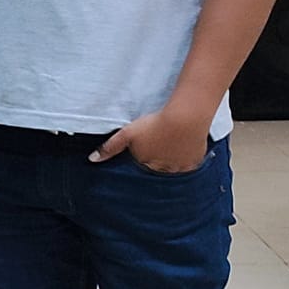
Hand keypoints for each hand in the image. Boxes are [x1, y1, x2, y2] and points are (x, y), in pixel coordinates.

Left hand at [91, 108, 208, 173]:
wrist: (185, 118)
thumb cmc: (155, 125)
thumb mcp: (127, 133)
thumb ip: (110, 147)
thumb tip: (92, 159)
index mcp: (148, 165)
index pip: (142, 168)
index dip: (142, 159)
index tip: (144, 151)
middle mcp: (165, 170)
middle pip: (158, 170)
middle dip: (156, 163)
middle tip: (158, 149)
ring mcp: (182, 166)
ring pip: (175, 169)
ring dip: (171, 162)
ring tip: (170, 149)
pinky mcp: (196, 159)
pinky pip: (190, 165)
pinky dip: (186, 160)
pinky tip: (184, 151)